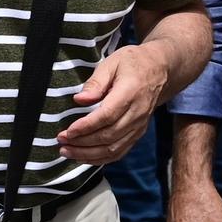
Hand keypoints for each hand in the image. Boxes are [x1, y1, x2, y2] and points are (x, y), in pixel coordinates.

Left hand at [59, 44, 170, 165]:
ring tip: (68, 152)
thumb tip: (79, 100)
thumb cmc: (133, 63)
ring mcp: (139, 126)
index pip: (107, 115)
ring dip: (89, 154)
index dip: (86, 126)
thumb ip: (95, 82)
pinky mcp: (138, 133)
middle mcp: (137, 113)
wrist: (159, 70)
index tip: (68, 131)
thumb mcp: (112, 63)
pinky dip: (101, 159)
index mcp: (130, 92)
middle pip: (108, 135)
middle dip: (82, 143)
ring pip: (113, 148)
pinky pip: (120, 152)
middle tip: (62, 142)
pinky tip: (85, 157)